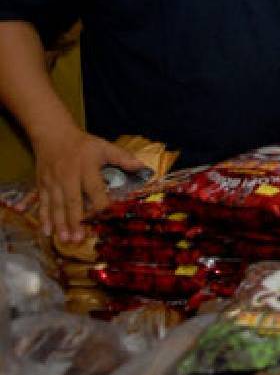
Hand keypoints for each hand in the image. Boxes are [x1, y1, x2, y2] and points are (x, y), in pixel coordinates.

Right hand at [32, 128, 147, 242]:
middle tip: (79, 239)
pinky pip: (43, 203)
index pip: (95, 188)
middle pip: (72, 201)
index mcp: (87, 168)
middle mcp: (68, 176)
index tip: (106, 218)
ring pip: (56, 205)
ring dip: (60, 224)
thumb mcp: (104, 147)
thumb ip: (123, 158)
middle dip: (75, 221)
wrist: (53, 134)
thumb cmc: (83, 144)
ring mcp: (53, 182)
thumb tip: (142, 166)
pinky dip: (44, 218)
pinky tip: (47, 232)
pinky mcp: (42, 185)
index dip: (101, 203)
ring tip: (65, 240)